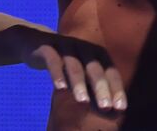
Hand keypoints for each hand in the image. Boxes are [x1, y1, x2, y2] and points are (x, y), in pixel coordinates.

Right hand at [11, 28, 127, 112]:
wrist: (36, 44)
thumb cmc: (65, 65)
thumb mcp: (81, 77)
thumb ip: (94, 92)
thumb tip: (111, 113)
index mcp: (97, 54)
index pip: (110, 73)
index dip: (116, 90)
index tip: (121, 108)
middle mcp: (84, 48)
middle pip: (95, 69)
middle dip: (101, 89)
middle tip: (106, 107)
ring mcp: (66, 47)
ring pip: (75, 66)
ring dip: (79, 84)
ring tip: (82, 101)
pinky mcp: (48, 48)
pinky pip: (53, 61)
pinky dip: (57, 74)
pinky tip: (60, 88)